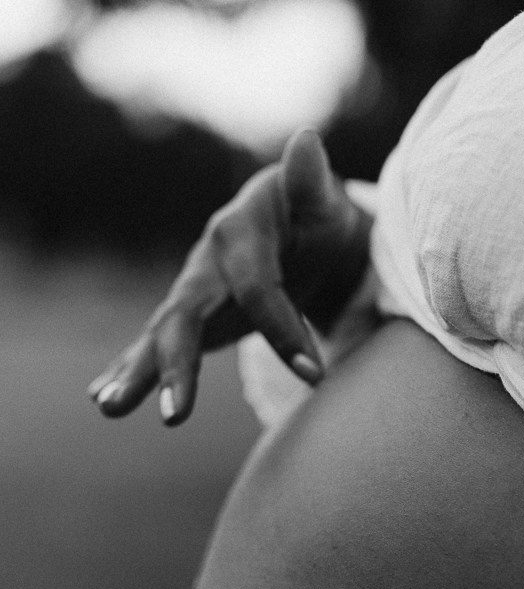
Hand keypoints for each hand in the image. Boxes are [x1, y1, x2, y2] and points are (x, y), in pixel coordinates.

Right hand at [88, 130, 370, 425]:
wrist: (294, 227)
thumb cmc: (314, 218)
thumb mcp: (319, 200)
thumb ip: (311, 180)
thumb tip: (306, 140)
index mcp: (239, 233)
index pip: (257, 288)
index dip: (283, 331)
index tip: (315, 375)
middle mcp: (206, 263)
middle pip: (187, 315)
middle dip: (179, 365)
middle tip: (175, 414)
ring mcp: (192, 291)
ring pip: (162, 335)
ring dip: (136, 374)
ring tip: (109, 408)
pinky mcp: (190, 316)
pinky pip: (157, 344)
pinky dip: (131, 370)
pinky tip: (105, 397)